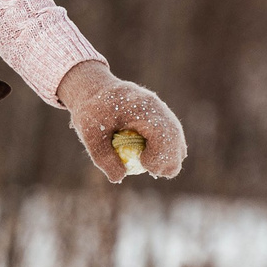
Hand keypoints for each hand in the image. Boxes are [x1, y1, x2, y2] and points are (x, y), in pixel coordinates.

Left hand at [56, 57, 185, 183]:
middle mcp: (156, 106)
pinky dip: (166, 150)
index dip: (159, 153)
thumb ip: (103, 157)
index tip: (145, 165)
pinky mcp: (160, 116)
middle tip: (152, 171)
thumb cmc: (91, 112)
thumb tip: (120, 177)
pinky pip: (171, 137)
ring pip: (176, 137)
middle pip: (174, 136)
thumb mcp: (90, 135)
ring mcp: (161, 110)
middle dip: (168, 160)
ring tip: (152, 167)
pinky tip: (151, 160)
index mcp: (140, 106)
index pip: (161, 132)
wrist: (95, 89)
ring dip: (169, 156)